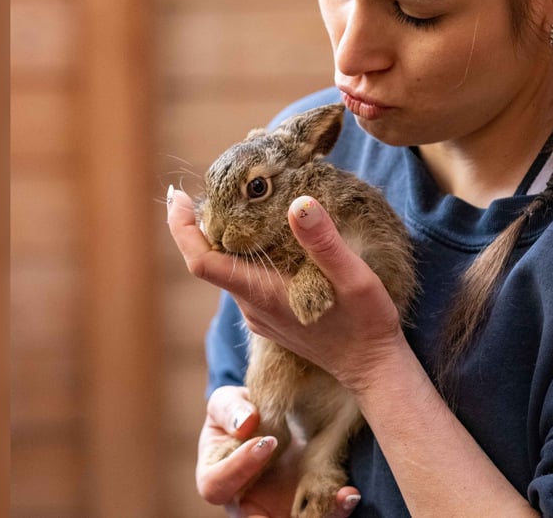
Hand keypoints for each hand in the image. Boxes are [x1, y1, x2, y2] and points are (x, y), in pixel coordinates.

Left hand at [166, 187, 406, 391]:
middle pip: (212, 259)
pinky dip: (248, 253)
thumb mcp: (353, 278)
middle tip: (223, 184)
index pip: (201, 261)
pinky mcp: (271, 315)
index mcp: (261, 293)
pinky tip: (271, 235)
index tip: (179, 197)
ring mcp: (259, 313)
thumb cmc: (365, 324)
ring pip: (230, 268)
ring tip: (247, 201)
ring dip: (231, 236)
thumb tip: (298, 204)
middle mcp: (252, 305)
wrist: (373, 367)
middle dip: (208, 221)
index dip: (182, 228)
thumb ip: (323, 242)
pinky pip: (246, 279)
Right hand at [198, 386, 360, 517]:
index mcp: (214, 475)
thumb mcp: (228, 401)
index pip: (217, 484)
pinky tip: (349, 494)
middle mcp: (241, 501)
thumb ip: (230, 409)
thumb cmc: (238, 411)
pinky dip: (335, 508)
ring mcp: (270, 508)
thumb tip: (246, 423)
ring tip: (342, 498)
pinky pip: (316, 513)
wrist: (268, 418)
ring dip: (317, 515)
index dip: (239, 467)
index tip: (267, 441)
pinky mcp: (298, 505)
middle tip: (298, 504)